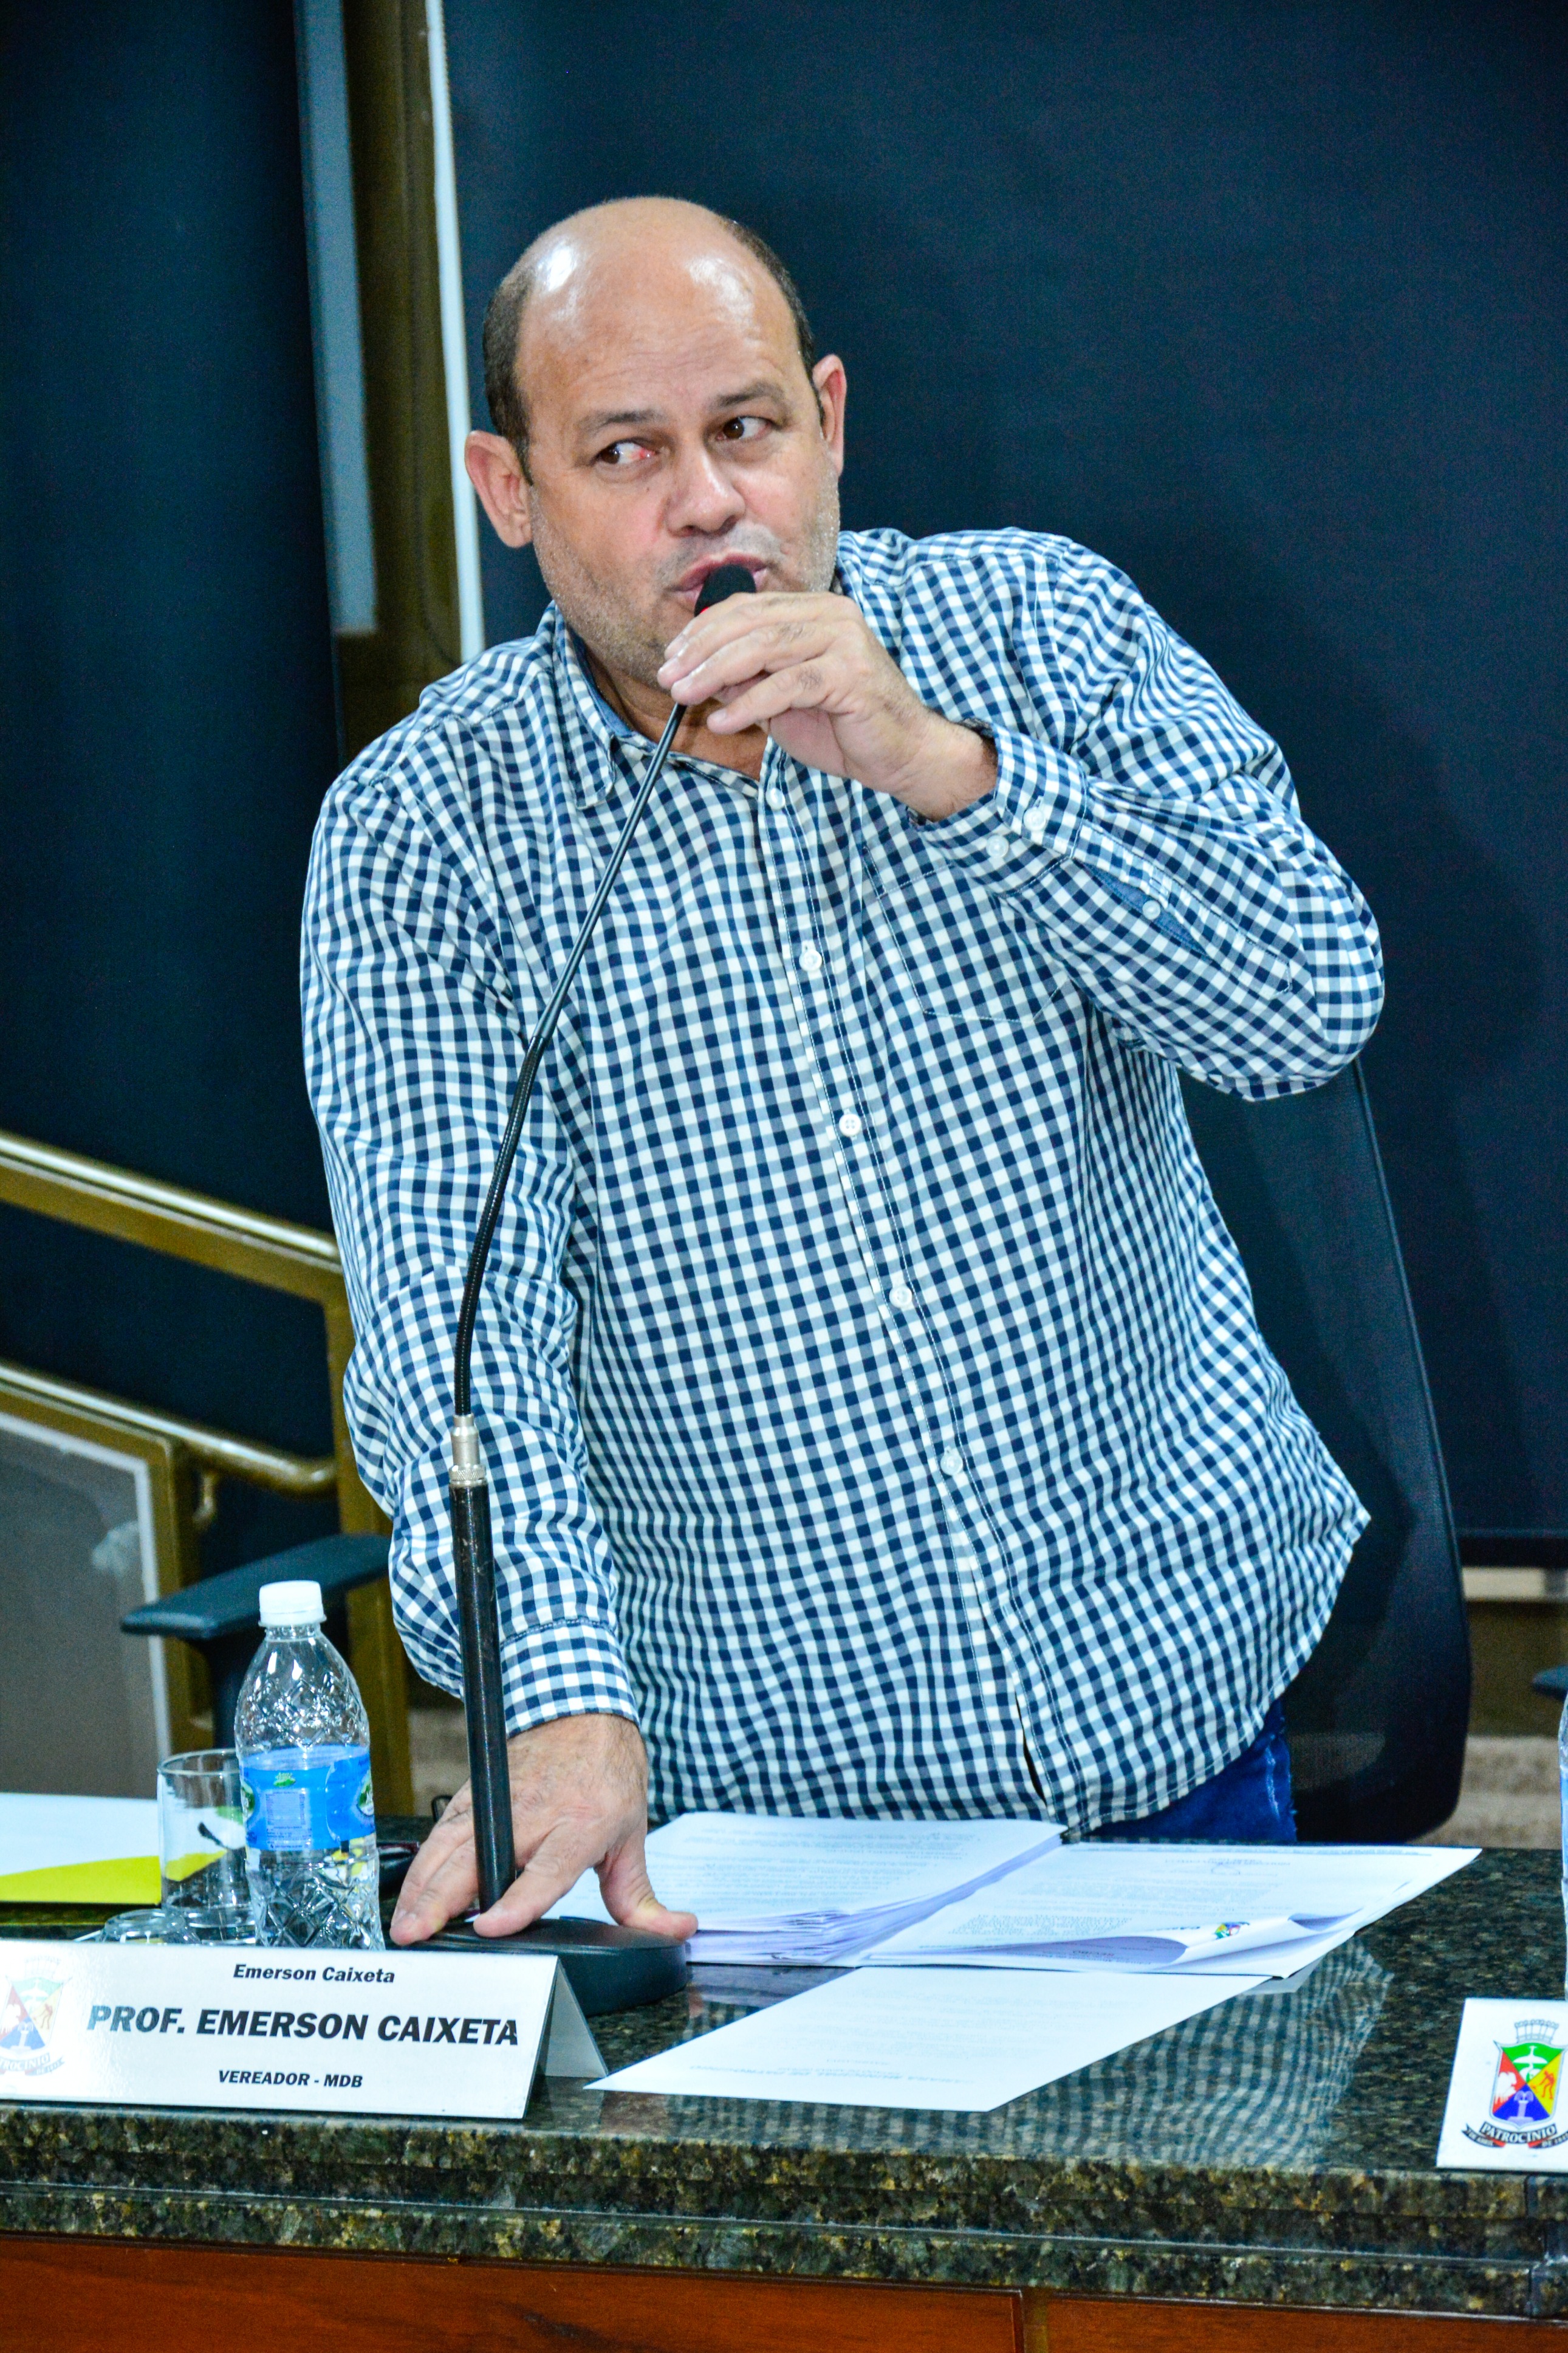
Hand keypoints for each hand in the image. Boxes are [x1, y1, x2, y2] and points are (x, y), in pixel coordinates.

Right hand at [388, 1712, 695, 1945]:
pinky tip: (410, 1896)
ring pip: (450, 1846)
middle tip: (419, 1933)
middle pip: (481, 1859)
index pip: (545, 1870)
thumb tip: (678, 1929)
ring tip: (405, 1926)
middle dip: (445, 1898)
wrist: (582, 1708)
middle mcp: (534, 1812)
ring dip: (423, 1887)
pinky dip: (422, 1866)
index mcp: (580, 1824)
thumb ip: (641, 1895)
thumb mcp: (633, 1834)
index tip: (490, 1924)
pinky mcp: (475, 1793)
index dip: (517, 1900)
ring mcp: (498, 1800)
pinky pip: (441, 1833)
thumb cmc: (608, 1774)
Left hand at [656, 591, 996, 820]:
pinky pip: (786, 685)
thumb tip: (699, 675)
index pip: (747, 609)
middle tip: (668, 677)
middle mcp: (831, 615)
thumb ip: (748, 681)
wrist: (902, 754)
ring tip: (683, 696)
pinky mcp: (849, 674)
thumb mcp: (783, 701)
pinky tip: (723, 721)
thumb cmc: (845, 727)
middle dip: (701, 651)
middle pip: (749, 623)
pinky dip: (749, 704)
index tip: (671, 657)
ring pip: (763, 648)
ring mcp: (843, 641)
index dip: (703, 631)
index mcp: (815, 611)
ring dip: (715, 673)